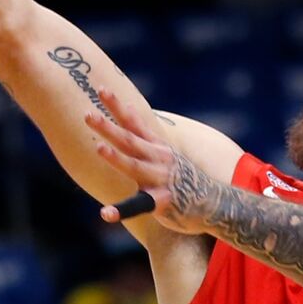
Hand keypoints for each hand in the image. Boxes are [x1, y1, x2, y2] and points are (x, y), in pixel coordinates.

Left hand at [86, 88, 216, 235]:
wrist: (214, 201)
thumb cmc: (182, 176)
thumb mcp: (164, 151)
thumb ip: (143, 133)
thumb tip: (128, 108)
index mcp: (156, 146)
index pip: (133, 122)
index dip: (118, 106)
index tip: (101, 89)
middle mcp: (158, 158)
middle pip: (129, 140)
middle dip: (108, 127)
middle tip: (88, 115)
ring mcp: (161, 179)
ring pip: (135, 167)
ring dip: (117, 158)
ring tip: (98, 148)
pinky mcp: (163, 202)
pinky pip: (140, 206)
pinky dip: (122, 210)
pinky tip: (105, 214)